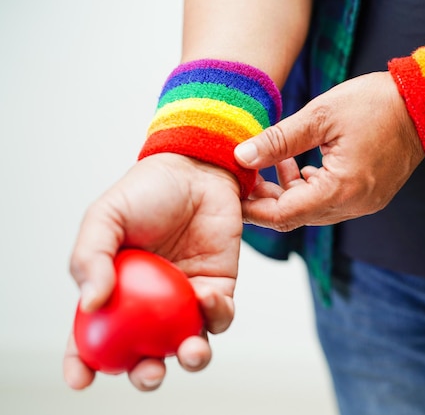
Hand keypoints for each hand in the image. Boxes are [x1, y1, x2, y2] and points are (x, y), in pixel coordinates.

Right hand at [63, 153, 242, 390]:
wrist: (197, 170)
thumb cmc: (148, 191)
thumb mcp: (106, 217)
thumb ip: (91, 256)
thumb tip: (90, 304)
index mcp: (115, 289)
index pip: (93, 336)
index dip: (83, 362)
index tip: (81, 379)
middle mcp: (149, 302)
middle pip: (145, 352)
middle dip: (146, 373)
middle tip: (149, 372)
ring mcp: (184, 298)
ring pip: (187, 343)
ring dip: (189, 357)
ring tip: (189, 350)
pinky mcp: (218, 286)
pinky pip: (219, 315)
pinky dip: (216, 315)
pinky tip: (207, 296)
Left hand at [234, 71, 424, 230]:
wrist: (423, 104)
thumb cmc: (375, 104)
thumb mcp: (319, 116)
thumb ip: (278, 140)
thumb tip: (241, 156)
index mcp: (341, 189)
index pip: (284, 215)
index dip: (252, 209)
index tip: (231, 197)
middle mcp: (353, 205)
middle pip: (296, 217)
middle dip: (266, 202)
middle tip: (244, 178)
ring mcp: (364, 204)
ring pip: (312, 211)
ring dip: (287, 194)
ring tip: (270, 165)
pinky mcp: (369, 196)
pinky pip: (329, 203)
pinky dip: (308, 190)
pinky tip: (299, 167)